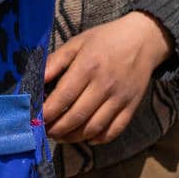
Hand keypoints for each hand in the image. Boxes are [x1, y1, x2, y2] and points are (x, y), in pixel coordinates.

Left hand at [42, 12, 172, 143]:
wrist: (144, 39)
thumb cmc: (105, 40)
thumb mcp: (76, 43)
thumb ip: (55, 62)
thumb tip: (35, 80)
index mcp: (88, 67)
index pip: (63, 97)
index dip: (47, 112)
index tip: (35, 118)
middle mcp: (105, 85)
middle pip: (77, 116)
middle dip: (57, 128)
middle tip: (44, 131)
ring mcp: (120, 98)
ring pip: (95, 127)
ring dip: (74, 137)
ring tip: (60, 137)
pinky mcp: (132, 106)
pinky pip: (115, 129)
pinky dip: (100, 138)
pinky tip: (86, 138)